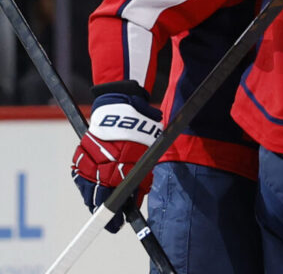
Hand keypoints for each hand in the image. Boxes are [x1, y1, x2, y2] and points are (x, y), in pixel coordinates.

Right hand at [71, 88, 161, 231]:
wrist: (122, 114)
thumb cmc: (140, 138)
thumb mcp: (145, 164)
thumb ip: (139, 186)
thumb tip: (133, 205)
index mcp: (114, 175)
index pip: (110, 205)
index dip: (113, 219)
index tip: (116, 227)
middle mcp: (97, 172)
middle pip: (94, 201)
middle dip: (102, 211)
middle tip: (110, 220)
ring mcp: (85, 165)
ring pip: (85, 191)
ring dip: (92, 199)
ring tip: (100, 205)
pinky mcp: (79, 157)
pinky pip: (79, 177)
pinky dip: (85, 185)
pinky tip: (92, 189)